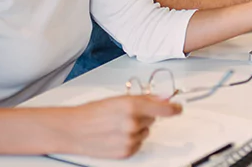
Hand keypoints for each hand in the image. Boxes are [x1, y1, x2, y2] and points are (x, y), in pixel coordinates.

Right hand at [65, 95, 181, 157]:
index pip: (164, 108)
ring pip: (146, 131)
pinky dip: (131, 140)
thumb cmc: (91, 113)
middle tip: (126, 114)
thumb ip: (142, 99)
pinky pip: (138, 144)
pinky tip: (116, 135)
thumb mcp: (118, 99)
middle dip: (144, 114)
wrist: (73, 130)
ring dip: (137, 128)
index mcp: (132, 105)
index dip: (174, 108)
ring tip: (117, 125)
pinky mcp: (126, 152)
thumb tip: (161, 98)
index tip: (178, 108)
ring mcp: (130, 139)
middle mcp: (133, 123)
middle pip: (153, 118)